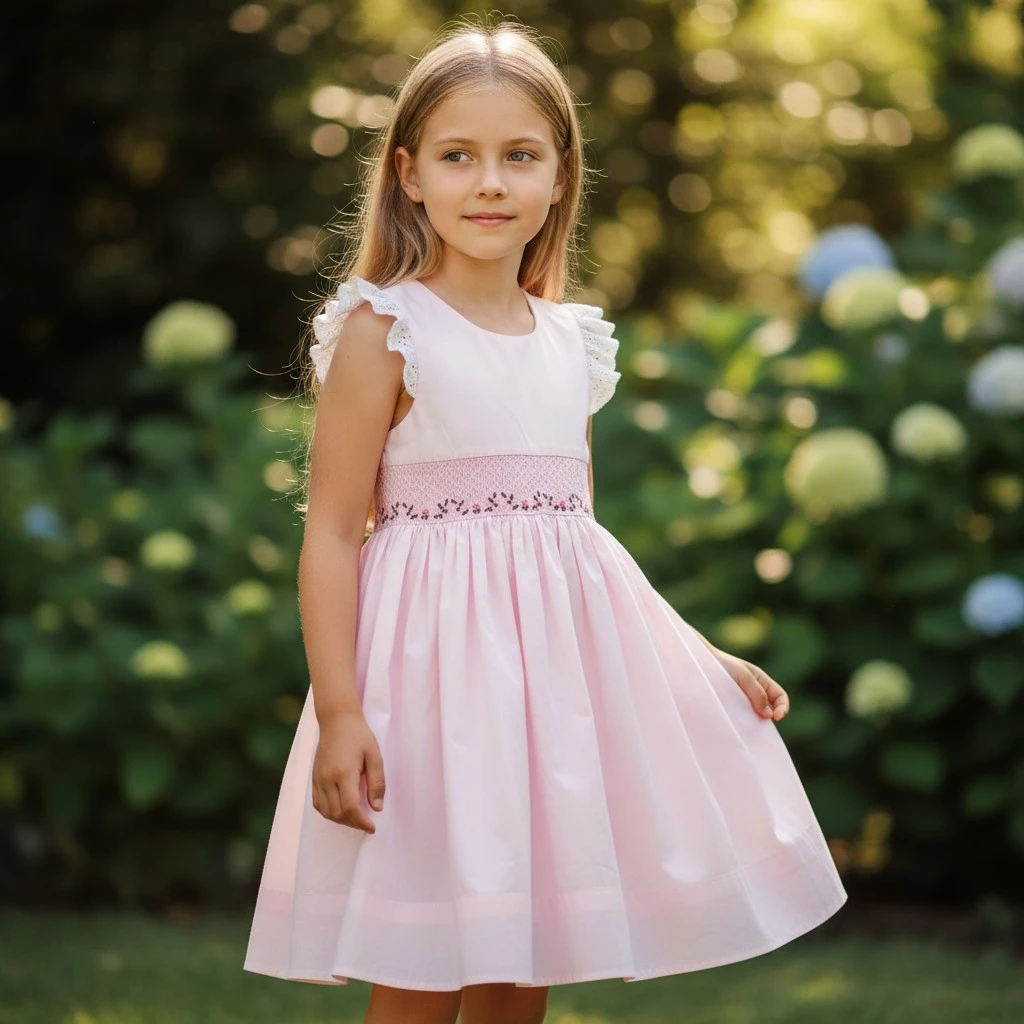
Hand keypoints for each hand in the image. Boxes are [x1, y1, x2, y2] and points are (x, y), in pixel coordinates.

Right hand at [311, 710, 385, 832]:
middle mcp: (327, 778)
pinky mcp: (314, 778)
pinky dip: (329, 812)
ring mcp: (318, 779)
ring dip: (341, 820)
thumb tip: (377, 807)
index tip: (372, 827)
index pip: (351, 807)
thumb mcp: (374, 756)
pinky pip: (318, 804)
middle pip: (338, 813)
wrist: (337, 720)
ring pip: (326, 812)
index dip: (362, 822)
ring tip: (356, 818)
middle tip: (367, 823)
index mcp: (344, 772)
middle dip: (353, 823)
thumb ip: (377, 783)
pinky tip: (341, 810)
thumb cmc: (359, 735)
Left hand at [710, 647, 789, 721]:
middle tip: (761, 725)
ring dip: (756, 722)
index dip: (783, 707)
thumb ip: (757, 693)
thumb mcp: (743, 676)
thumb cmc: (721, 665)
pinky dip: (744, 724)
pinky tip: (739, 727)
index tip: (776, 717)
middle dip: (770, 718)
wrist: (697, 664)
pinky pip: (742, 718)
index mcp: (761, 680)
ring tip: (749, 727)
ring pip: (756, 715)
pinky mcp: (730, 708)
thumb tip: (769, 715)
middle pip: (770, 708)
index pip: (780, 696)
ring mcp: (742, 700)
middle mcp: (754, 691)